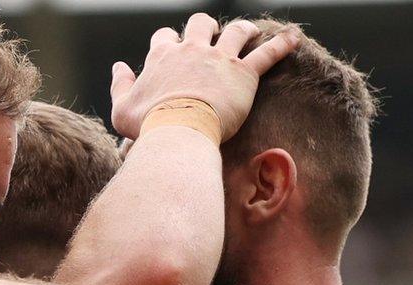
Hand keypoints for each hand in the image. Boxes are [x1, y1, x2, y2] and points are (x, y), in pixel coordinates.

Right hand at [110, 14, 299, 140]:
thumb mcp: (121, 109)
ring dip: (242, 30)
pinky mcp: (244, 74)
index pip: (164, 37)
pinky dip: (282, 44)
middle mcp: (191, 50)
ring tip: (249, 33)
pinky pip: (267, 54)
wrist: (178, 132)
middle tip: (211, 37)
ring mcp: (219, 59)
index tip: (173, 50)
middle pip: (199, 23)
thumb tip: (119, 67)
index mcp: (162, 56)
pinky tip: (294, 38)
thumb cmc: (148, 125)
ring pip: (236, 31)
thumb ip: (120, 85)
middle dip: (205, 27)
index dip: (169, 41)